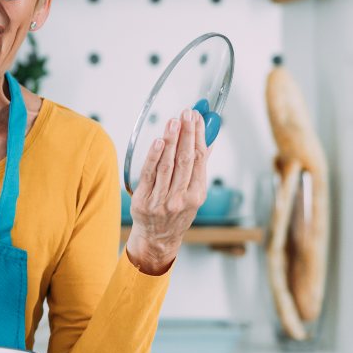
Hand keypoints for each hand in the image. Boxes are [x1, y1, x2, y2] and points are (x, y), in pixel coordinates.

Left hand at [126, 108, 209, 274]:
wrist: (157, 239)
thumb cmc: (176, 213)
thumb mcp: (194, 195)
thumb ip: (198, 168)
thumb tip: (207, 141)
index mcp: (197, 195)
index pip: (199, 160)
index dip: (199, 137)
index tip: (198, 118)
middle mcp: (181, 198)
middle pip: (185, 160)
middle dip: (187, 134)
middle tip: (187, 113)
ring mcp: (162, 200)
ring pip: (168, 165)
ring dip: (171, 140)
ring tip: (174, 121)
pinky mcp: (144, 200)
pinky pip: (149, 174)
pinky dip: (154, 156)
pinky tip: (159, 141)